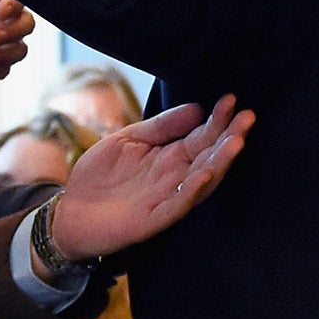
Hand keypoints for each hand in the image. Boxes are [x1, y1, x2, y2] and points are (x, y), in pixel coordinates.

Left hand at [42, 95, 253, 266]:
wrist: (70, 213)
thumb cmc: (100, 176)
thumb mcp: (129, 139)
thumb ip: (161, 126)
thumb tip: (197, 108)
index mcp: (172, 157)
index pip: (203, 136)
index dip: (218, 119)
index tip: (232, 99)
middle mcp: (176, 177)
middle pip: (210, 155)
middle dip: (230, 137)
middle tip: (248, 117)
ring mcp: (167, 198)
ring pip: (202, 180)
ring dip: (220, 162)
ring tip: (236, 142)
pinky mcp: (153, 219)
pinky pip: (178, 204)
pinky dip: (192, 191)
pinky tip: (205, 174)